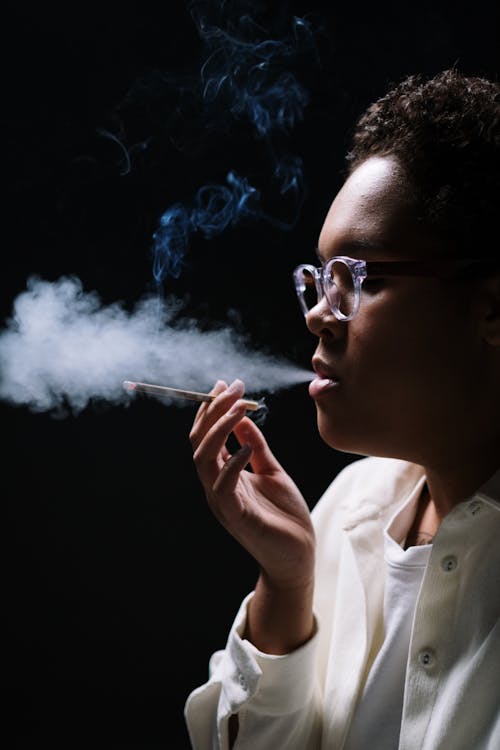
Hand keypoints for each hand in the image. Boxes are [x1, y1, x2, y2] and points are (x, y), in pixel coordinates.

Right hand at [190, 380, 314, 590]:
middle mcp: (216, 485)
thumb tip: (244, 418)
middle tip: (232, 388)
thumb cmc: (284, 516)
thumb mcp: (271, 471)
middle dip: (213, 412)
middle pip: (199, 443)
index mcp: (222, 474)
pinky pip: (224, 486)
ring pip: (203, 460)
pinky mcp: (235, 516)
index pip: (206, 436)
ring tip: (239, 408)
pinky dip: (233, 463)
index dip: (213, 409)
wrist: (298, 556)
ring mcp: (222, 501)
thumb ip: (256, 446)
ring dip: (219, 430)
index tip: (227, 385)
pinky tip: (248, 446)